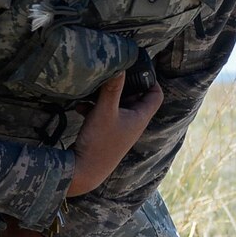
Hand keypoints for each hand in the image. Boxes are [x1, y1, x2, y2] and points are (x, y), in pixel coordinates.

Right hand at [68, 71, 163, 196]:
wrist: (82, 172)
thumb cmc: (98, 143)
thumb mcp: (104, 111)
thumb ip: (112, 88)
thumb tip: (119, 64)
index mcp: (139, 118)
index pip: (155, 95)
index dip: (150, 80)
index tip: (137, 67)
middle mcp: (133, 124)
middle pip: (136, 97)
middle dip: (124, 84)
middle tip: (114, 71)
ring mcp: (119, 130)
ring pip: (117, 105)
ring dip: (107, 95)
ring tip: (94, 86)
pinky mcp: (105, 134)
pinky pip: (103, 114)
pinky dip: (94, 107)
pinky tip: (79, 105)